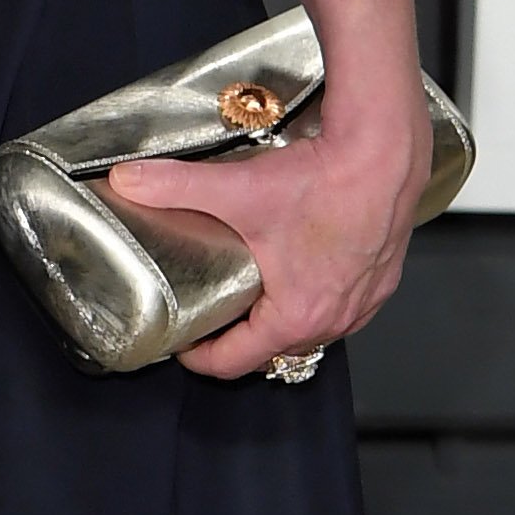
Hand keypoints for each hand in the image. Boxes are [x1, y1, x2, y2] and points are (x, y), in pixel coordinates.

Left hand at [103, 76, 433, 380]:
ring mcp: (364, 301)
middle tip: (210, 311)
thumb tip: (127, 181)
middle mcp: (336, 319)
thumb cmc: (327, 179)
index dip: (200, 356)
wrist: (387, 151)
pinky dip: (317, 300)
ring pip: (311, 330)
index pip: (235, 363)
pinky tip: (299, 274)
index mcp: (296, 316)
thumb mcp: (237, 189)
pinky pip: (343, 307)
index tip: (182, 342)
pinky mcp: (383, 279)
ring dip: (280, 320)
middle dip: (238, 337)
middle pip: (273, 349)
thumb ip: (174, 186)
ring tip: (251, 294)